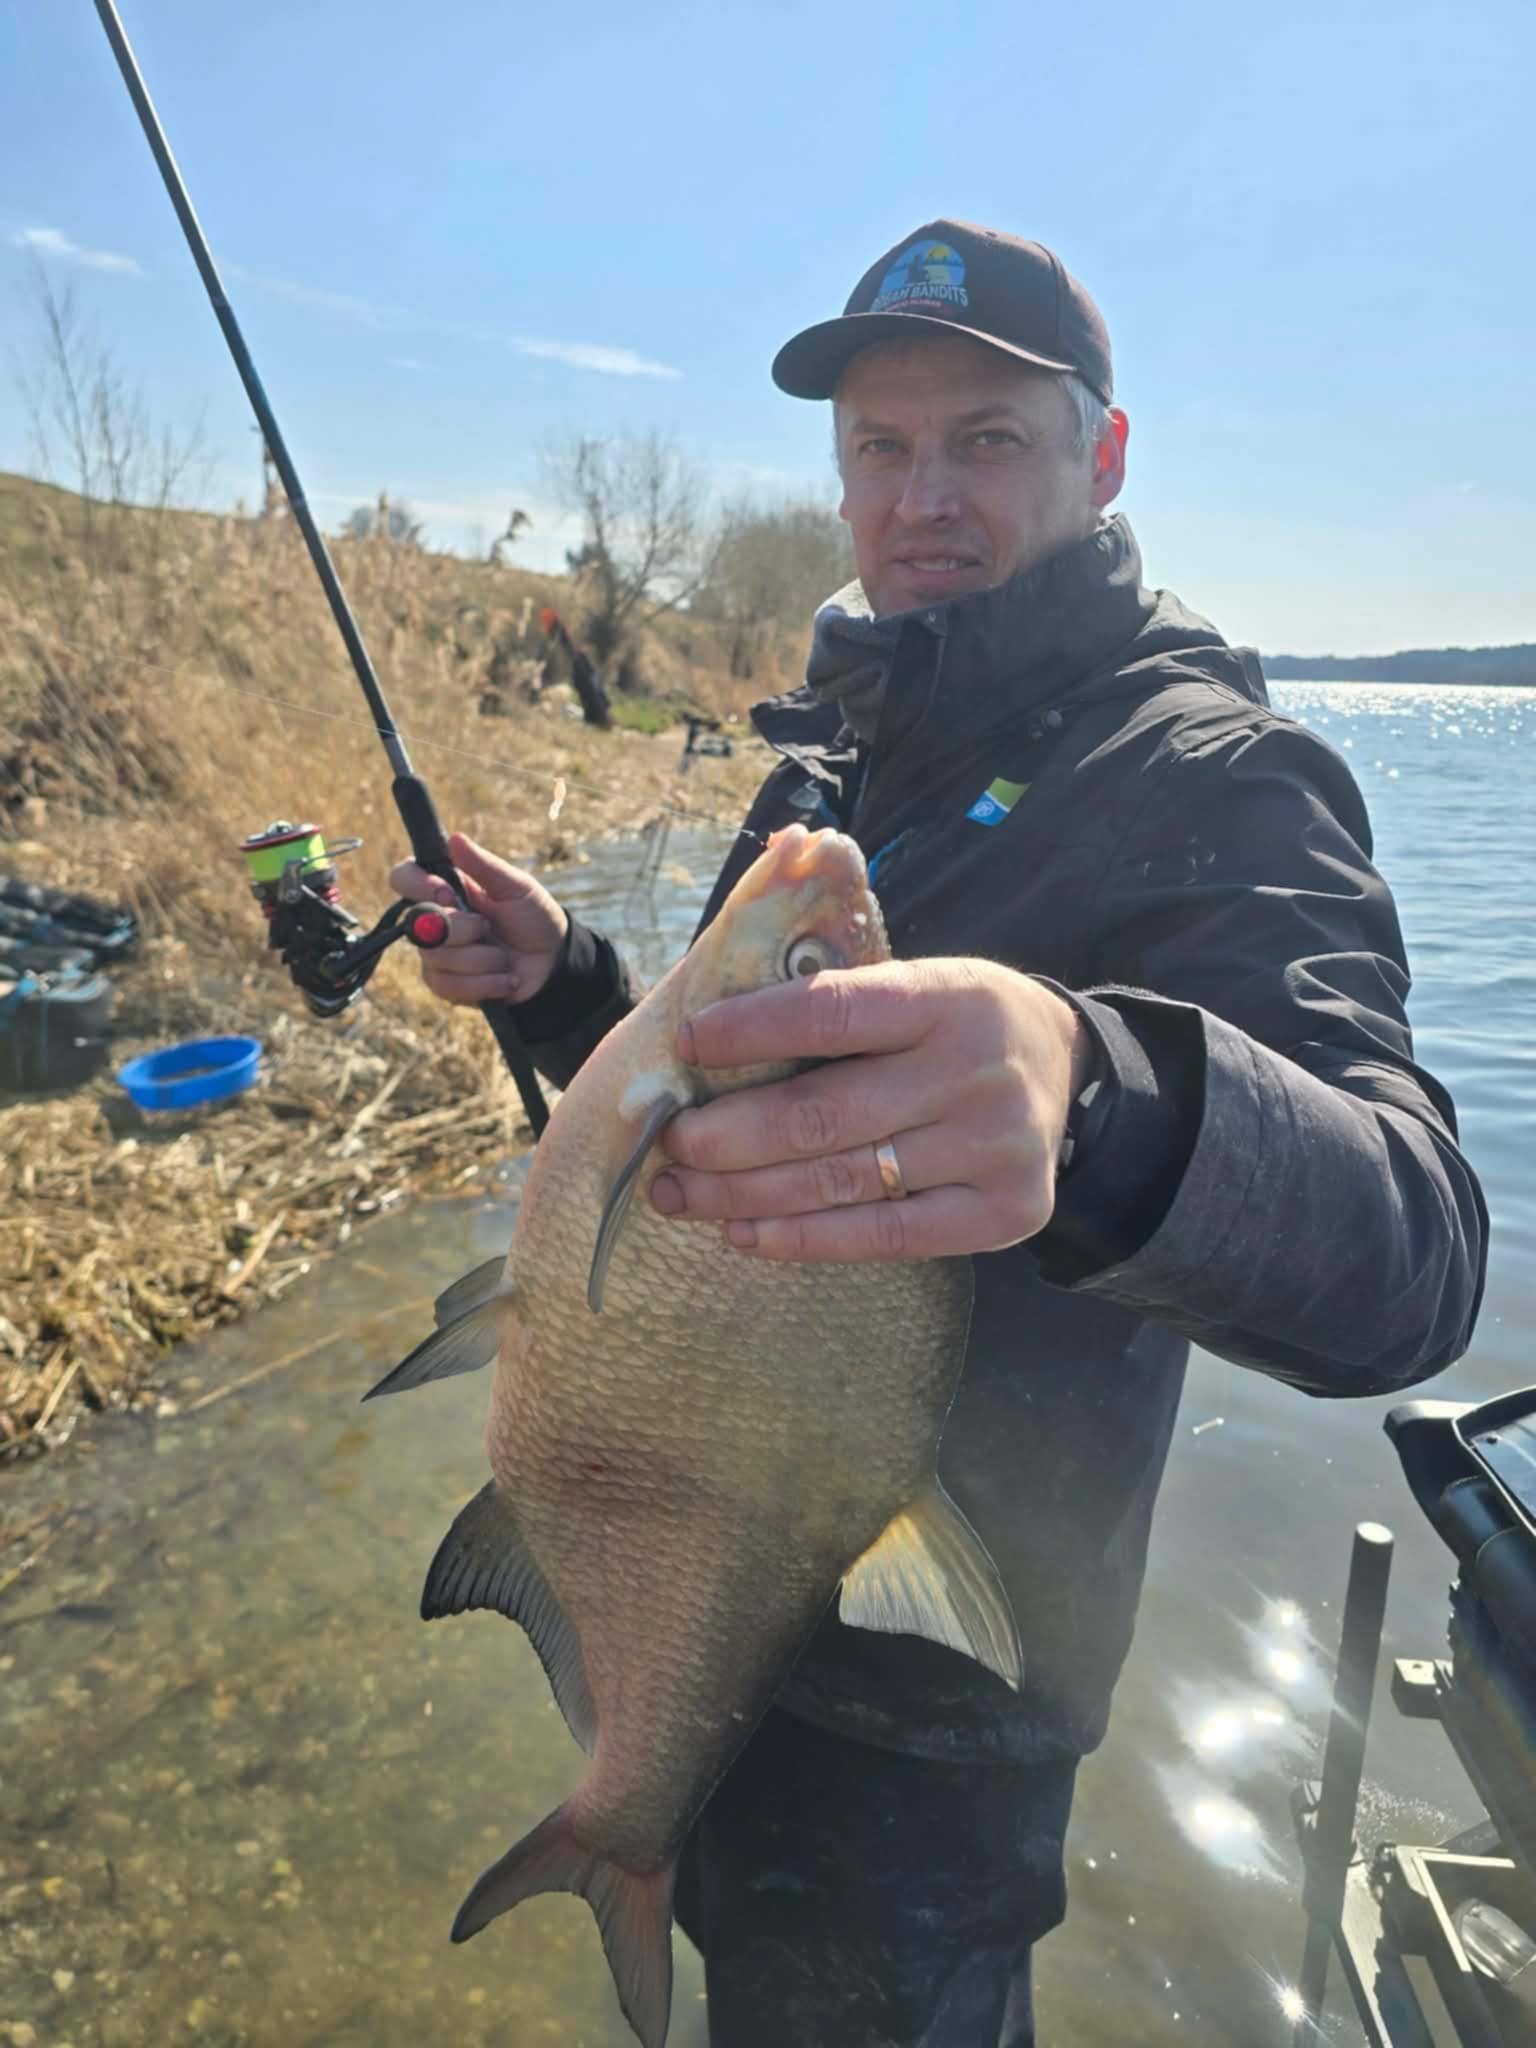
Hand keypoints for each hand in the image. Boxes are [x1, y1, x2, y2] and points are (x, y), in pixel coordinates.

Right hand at [388, 831, 567, 1007]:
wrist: (553, 964)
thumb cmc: (534, 918)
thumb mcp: (516, 886)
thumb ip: (484, 865)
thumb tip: (454, 839)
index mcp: (445, 888)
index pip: (404, 877)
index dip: (418, 885)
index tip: (447, 892)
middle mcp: (433, 920)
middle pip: (418, 924)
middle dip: (462, 929)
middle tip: (487, 927)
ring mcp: (436, 954)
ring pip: (437, 958)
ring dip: (482, 959)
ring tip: (504, 956)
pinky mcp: (445, 984)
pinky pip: (449, 986)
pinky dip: (485, 983)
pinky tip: (505, 978)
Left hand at [650, 959, 1091, 1260]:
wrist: (1068, 1070)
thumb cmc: (956, 1024)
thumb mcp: (918, 980)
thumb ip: (832, 998)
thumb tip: (707, 1027)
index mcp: (947, 996)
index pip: (833, 1014)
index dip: (752, 1031)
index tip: (687, 1043)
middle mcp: (975, 1073)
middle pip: (824, 1116)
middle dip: (729, 1135)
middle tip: (668, 1144)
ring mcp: (994, 1149)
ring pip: (842, 1183)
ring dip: (746, 1195)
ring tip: (682, 1195)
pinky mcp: (1004, 1214)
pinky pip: (884, 1236)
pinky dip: (804, 1239)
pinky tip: (746, 1233)